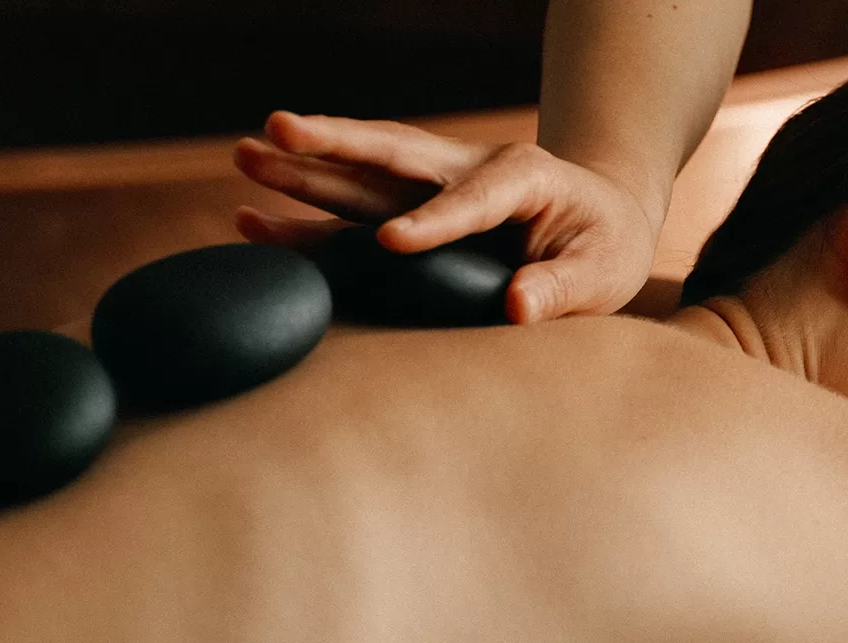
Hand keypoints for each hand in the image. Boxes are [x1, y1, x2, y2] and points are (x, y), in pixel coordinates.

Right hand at [233, 111, 664, 322]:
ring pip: (360, 178)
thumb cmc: (604, 244)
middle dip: (334, 144)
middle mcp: (465, 171)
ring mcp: (431, 191)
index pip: (472, 198)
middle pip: (393, 156)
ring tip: (243, 158)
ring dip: (303, 170)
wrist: (597, 223)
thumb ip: (563, 288)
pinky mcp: (409, 218)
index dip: (433, 221)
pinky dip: (304, 222)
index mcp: (521, 175)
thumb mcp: (602, 270)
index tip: (391, 244)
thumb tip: (517, 310)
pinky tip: (249, 220)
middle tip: (277, 129)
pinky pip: (349, 219)